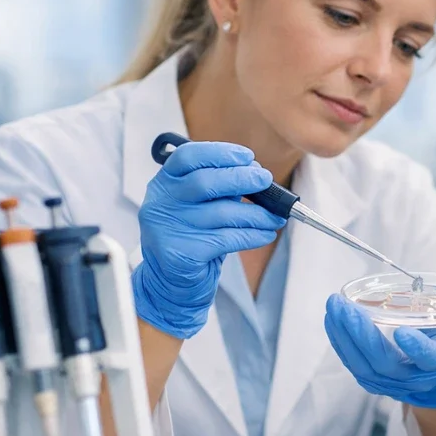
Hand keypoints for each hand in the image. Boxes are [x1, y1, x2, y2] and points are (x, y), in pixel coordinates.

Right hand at [132, 141, 285, 338]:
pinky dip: (252, 235)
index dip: (219, 152)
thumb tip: (257, 174)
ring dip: (256, 213)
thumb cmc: (194, 235)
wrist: (172, 282)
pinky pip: (226, 239)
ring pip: (221, 213)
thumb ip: (222, 187)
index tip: (247, 157)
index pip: (187, 157)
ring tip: (275, 217)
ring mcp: (168, 229)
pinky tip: (265, 234)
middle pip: (204, 182)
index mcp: (165, 183)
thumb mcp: (202, 204)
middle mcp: (161, 202)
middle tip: (266, 181)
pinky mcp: (181, 253)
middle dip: (242, 178)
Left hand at [324, 274, 435, 408]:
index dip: (417, 350)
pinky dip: (340, 341)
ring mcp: (392, 381)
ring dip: (344, 337)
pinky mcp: (374, 377)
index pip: (429, 360)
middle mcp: (415, 376)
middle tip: (346, 308)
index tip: (403, 333)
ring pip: (363, 364)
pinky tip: (333, 317)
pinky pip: (353, 362)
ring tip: (334, 307)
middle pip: (384, 363)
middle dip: (362, 337)